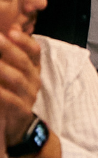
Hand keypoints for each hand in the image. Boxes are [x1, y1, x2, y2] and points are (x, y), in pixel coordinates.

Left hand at [0, 27, 41, 146]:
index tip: (11, 30)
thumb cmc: (14, 95)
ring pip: (18, 79)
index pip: (35, 51)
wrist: (19, 127)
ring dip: (3, 69)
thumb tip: (8, 30)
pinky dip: (1, 93)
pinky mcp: (22, 111)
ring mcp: (29, 96)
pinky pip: (11, 100)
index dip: (24, 40)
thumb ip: (13, 56)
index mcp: (34, 69)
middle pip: (24, 62)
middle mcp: (34, 80)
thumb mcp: (16, 74)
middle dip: (9, 49)